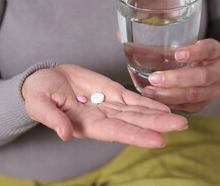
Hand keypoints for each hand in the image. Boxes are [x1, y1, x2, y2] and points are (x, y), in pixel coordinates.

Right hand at [22, 64, 187, 147]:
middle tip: (181, 126)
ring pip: (137, 111)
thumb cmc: (38, 94)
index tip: (159, 140)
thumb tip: (63, 134)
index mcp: (86, 125)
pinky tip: (164, 107)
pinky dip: (148, 102)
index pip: (116, 132)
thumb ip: (52, 118)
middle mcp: (102, 118)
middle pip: (133, 123)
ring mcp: (109, 105)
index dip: (137, 136)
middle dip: (157, 125)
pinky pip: (132, 98)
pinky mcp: (111, 91)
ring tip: (180, 119)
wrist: (44, 79)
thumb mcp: (38, 104)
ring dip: (158, 115)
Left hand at [142, 39, 219, 112]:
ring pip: (194, 95)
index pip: (209, 49)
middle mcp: (218, 71)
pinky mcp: (203, 104)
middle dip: (176, 79)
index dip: (195, 52)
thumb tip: (120, 36)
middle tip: (154, 78)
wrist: (203, 73)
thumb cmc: (185, 55)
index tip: (177, 54)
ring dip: (170, 94)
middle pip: (201, 76)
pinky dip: (170, 104)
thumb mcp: (180, 44)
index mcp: (214, 51)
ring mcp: (213, 90)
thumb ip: (154, 41)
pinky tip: (154, 101)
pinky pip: (187, 106)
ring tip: (149, 92)